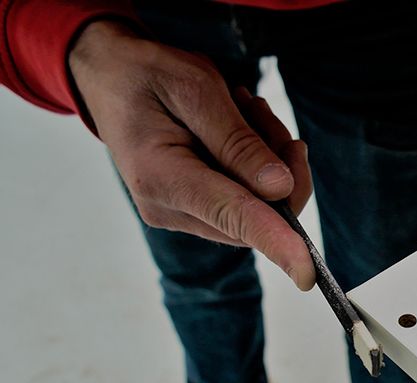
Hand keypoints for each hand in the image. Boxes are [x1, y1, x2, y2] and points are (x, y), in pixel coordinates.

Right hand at [68, 20, 314, 289]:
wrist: (110, 79)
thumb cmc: (147, 75)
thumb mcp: (195, 88)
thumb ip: (238, 141)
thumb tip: (279, 189)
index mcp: (160, 176)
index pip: (231, 216)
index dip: (276, 242)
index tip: (307, 274)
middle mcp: (167, 208)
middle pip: (255, 216)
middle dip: (281, 168)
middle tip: (261, 112)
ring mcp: (178, 215)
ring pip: (257, 209)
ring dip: (271, 162)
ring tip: (245, 110)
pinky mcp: (192, 211)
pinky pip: (246, 202)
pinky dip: (258, 168)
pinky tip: (242, 128)